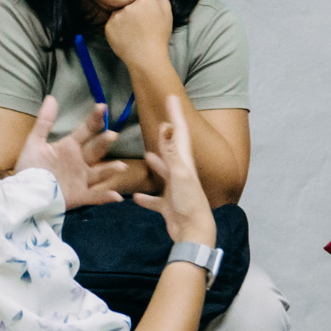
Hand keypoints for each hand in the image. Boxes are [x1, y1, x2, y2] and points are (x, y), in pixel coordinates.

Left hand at [15, 98, 124, 209]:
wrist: (24, 192)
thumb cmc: (31, 167)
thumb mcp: (35, 142)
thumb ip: (44, 121)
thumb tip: (51, 97)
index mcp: (70, 147)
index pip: (86, 130)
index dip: (94, 119)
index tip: (102, 107)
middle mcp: (79, 162)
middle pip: (95, 150)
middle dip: (103, 143)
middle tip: (111, 135)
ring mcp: (81, 179)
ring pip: (99, 173)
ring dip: (110, 170)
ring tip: (121, 166)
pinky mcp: (79, 196)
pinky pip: (94, 196)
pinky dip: (105, 196)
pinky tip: (116, 196)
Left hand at [104, 0, 174, 69]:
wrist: (146, 58)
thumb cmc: (159, 36)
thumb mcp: (167, 13)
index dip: (147, 1)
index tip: (149, 12)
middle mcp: (128, 4)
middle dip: (135, 7)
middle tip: (142, 23)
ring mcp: (116, 15)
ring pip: (120, 9)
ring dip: (125, 16)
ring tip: (135, 30)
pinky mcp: (108, 26)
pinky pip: (113, 21)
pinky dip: (118, 27)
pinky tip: (127, 35)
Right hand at [132, 97, 215, 247]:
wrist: (194, 232)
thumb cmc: (188, 202)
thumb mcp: (179, 174)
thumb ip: (171, 152)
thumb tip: (165, 127)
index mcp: (184, 162)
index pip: (179, 133)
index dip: (176, 115)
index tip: (172, 98)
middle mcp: (180, 173)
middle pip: (173, 150)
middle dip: (168, 136)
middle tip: (163, 122)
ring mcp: (175, 190)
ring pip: (164, 173)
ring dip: (157, 164)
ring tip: (147, 155)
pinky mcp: (168, 206)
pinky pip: (155, 200)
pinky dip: (146, 198)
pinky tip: (136, 197)